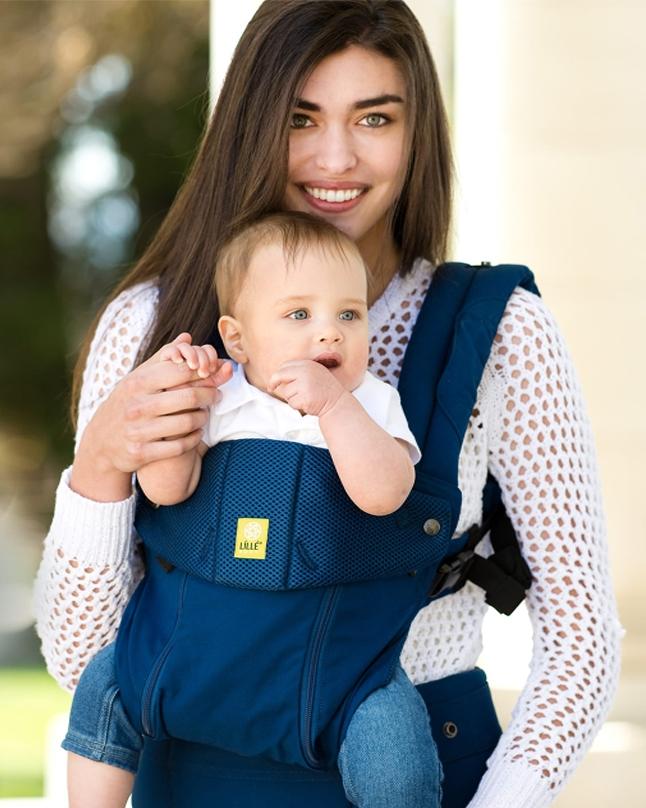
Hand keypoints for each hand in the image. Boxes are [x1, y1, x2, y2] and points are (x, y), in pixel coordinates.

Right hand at [75, 333, 231, 479]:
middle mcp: (136, 406)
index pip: (180, 371)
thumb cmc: (127, 402)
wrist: (102, 441)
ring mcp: (138, 431)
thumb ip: (165, 358)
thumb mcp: (139, 377)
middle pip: (188, 397)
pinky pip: (179, 446)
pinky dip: (194, 438)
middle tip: (217, 394)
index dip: (203, 371)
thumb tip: (187, 338)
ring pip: (187, 422)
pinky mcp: (142, 453)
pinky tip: (197, 432)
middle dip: (209, 394)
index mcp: (137, 382)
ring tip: (206, 413)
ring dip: (203, 417)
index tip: (213, 374)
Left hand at [267, 360, 347, 416]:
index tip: (273, 382)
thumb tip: (277, 376)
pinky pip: (291, 403)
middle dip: (273, 382)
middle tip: (271, 388)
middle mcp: (306, 372)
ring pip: (286, 392)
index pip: (285, 366)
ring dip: (292, 398)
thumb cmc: (324, 390)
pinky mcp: (306, 398)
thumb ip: (299, 372)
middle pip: (280, 375)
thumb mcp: (314, 373)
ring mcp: (306, 385)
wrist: (337, 402)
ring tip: (305, 397)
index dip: (277, 374)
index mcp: (307, 364)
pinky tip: (307, 403)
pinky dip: (296, 406)